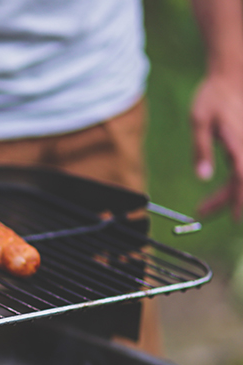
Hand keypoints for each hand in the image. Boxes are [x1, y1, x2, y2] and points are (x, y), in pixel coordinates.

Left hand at [191, 72, 242, 220]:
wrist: (230, 75)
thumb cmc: (213, 96)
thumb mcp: (199, 121)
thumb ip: (201, 149)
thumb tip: (203, 176)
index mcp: (241, 144)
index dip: (240, 200)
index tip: (233, 217)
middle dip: (230, 201)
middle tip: (206, 213)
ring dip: (231, 193)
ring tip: (205, 207)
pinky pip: (241, 168)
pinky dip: (234, 182)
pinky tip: (222, 191)